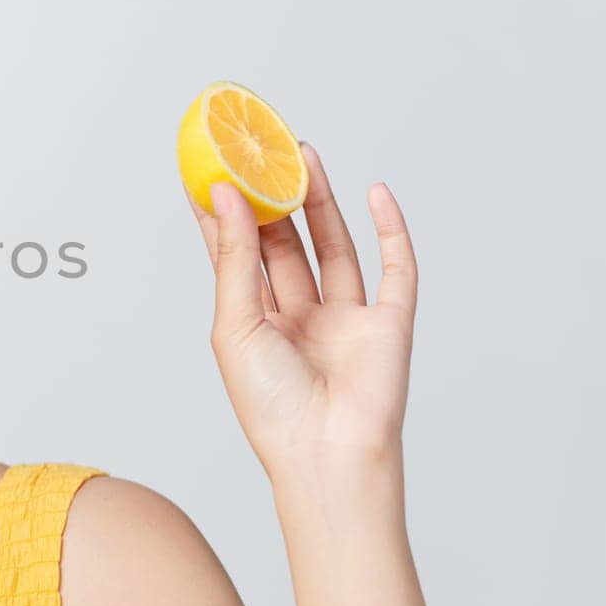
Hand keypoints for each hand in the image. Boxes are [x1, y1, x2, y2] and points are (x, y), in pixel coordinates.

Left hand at [185, 143, 418, 497]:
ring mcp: (346, 320)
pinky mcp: (389, 323)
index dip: (224, 216)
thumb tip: (222, 195)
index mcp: (257, 324)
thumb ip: (233, 257)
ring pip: (334, 246)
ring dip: (320, 201)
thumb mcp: (236, 323)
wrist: (328, 454)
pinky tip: (376, 192)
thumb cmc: (271, 405)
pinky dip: (391, 229)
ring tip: (303, 154)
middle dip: (274, 198)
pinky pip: (396, 268)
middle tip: (261, 152)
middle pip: (285, 244)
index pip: (237, 256)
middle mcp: (301, 318)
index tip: (209, 172)